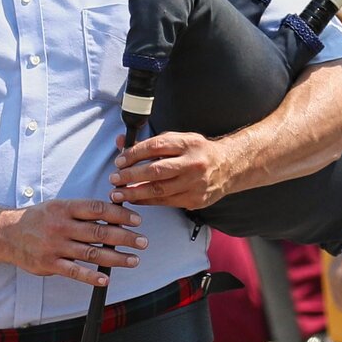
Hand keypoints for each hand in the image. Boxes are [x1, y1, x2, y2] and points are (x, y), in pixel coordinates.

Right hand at [0, 198, 144, 285]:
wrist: (6, 234)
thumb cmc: (37, 220)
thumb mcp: (57, 207)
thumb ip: (81, 211)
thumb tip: (112, 215)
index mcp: (64, 208)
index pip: (98, 209)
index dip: (120, 214)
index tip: (137, 220)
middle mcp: (61, 226)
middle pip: (99, 231)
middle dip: (125, 237)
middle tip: (142, 241)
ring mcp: (55, 246)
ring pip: (91, 252)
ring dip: (115, 258)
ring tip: (133, 260)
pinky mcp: (49, 264)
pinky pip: (74, 271)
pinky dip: (90, 276)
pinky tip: (105, 279)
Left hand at [114, 131, 247, 210]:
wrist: (228, 167)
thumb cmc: (198, 151)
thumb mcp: (178, 140)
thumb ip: (150, 142)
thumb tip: (121, 142)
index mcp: (188, 143)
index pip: (155, 147)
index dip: (134, 154)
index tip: (119, 161)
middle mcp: (193, 163)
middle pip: (155, 170)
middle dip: (130, 176)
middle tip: (114, 179)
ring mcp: (195, 183)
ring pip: (159, 190)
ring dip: (134, 193)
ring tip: (118, 193)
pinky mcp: (195, 199)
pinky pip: (166, 202)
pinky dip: (147, 201)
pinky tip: (135, 199)